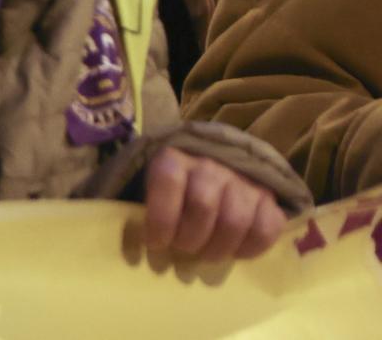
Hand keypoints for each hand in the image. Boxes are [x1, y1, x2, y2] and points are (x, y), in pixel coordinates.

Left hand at [141, 149, 284, 263]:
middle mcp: (210, 164)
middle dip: (190, 238)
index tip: (156, 243)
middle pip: (203, 206)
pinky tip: (235, 254)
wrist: (210, 173)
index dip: (161, 218)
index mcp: (175, 158)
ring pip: (235, 221)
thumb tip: (146, 244)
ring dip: (218, 248)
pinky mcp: (268, 197)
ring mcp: (242, 180)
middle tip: (184, 249)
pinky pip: (267, 228)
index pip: (168, 181)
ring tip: (207, 255)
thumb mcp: (152, 191)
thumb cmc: (174, 192)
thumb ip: (150, 211)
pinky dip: (251, 248)